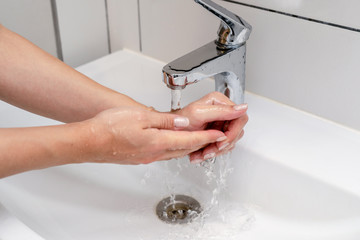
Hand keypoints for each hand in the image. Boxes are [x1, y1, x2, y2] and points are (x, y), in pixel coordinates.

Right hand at [83, 106, 226, 164]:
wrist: (89, 142)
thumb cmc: (110, 128)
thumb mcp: (140, 116)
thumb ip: (164, 120)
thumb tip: (184, 122)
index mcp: (158, 142)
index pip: (190, 140)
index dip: (207, 137)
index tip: (220, 135)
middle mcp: (155, 153)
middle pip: (185, 149)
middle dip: (202, 144)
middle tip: (214, 138)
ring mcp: (147, 158)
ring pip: (175, 153)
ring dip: (189, 147)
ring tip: (199, 141)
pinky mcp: (140, 158)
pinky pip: (164, 154)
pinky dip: (175, 149)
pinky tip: (173, 144)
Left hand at [174, 92, 247, 162]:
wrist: (170, 133)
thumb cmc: (179, 123)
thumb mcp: (199, 114)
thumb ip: (222, 111)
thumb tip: (243, 107)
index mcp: (219, 102)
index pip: (240, 118)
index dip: (232, 133)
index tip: (221, 141)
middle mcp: (222, 111)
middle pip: (237, 132)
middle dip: (223, 144)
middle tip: (210, 149)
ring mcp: (221, 123)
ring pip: (231, 141)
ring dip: (217, 150)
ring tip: (202, 152)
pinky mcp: (217, 134)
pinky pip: (223, 146)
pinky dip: (213, 152)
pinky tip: (201, 152)